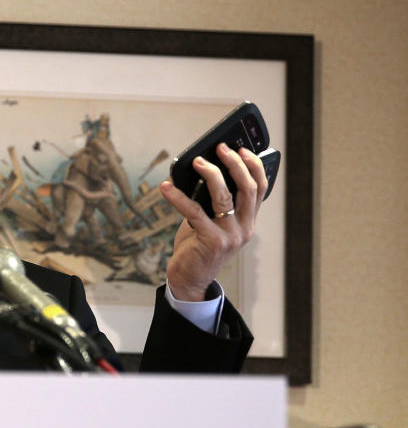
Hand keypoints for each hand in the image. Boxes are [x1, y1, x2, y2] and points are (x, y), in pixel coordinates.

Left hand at [159, 142, 267, 300]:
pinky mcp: (211, 241)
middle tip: (221, 148)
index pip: (260, 188)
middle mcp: (244, 228)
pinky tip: (166, 187)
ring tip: (197, 161)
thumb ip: (212, 202)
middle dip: (235, 163)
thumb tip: (202, 172)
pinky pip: (195, 212)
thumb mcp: (211, 222)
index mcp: (248, 222)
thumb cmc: (198, 247)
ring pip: (225, 196)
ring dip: (211, 174)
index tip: (243, 149)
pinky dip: (178, 196)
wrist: (190, 279)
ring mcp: (230, 236)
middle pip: (247, 188)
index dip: (254, 166)